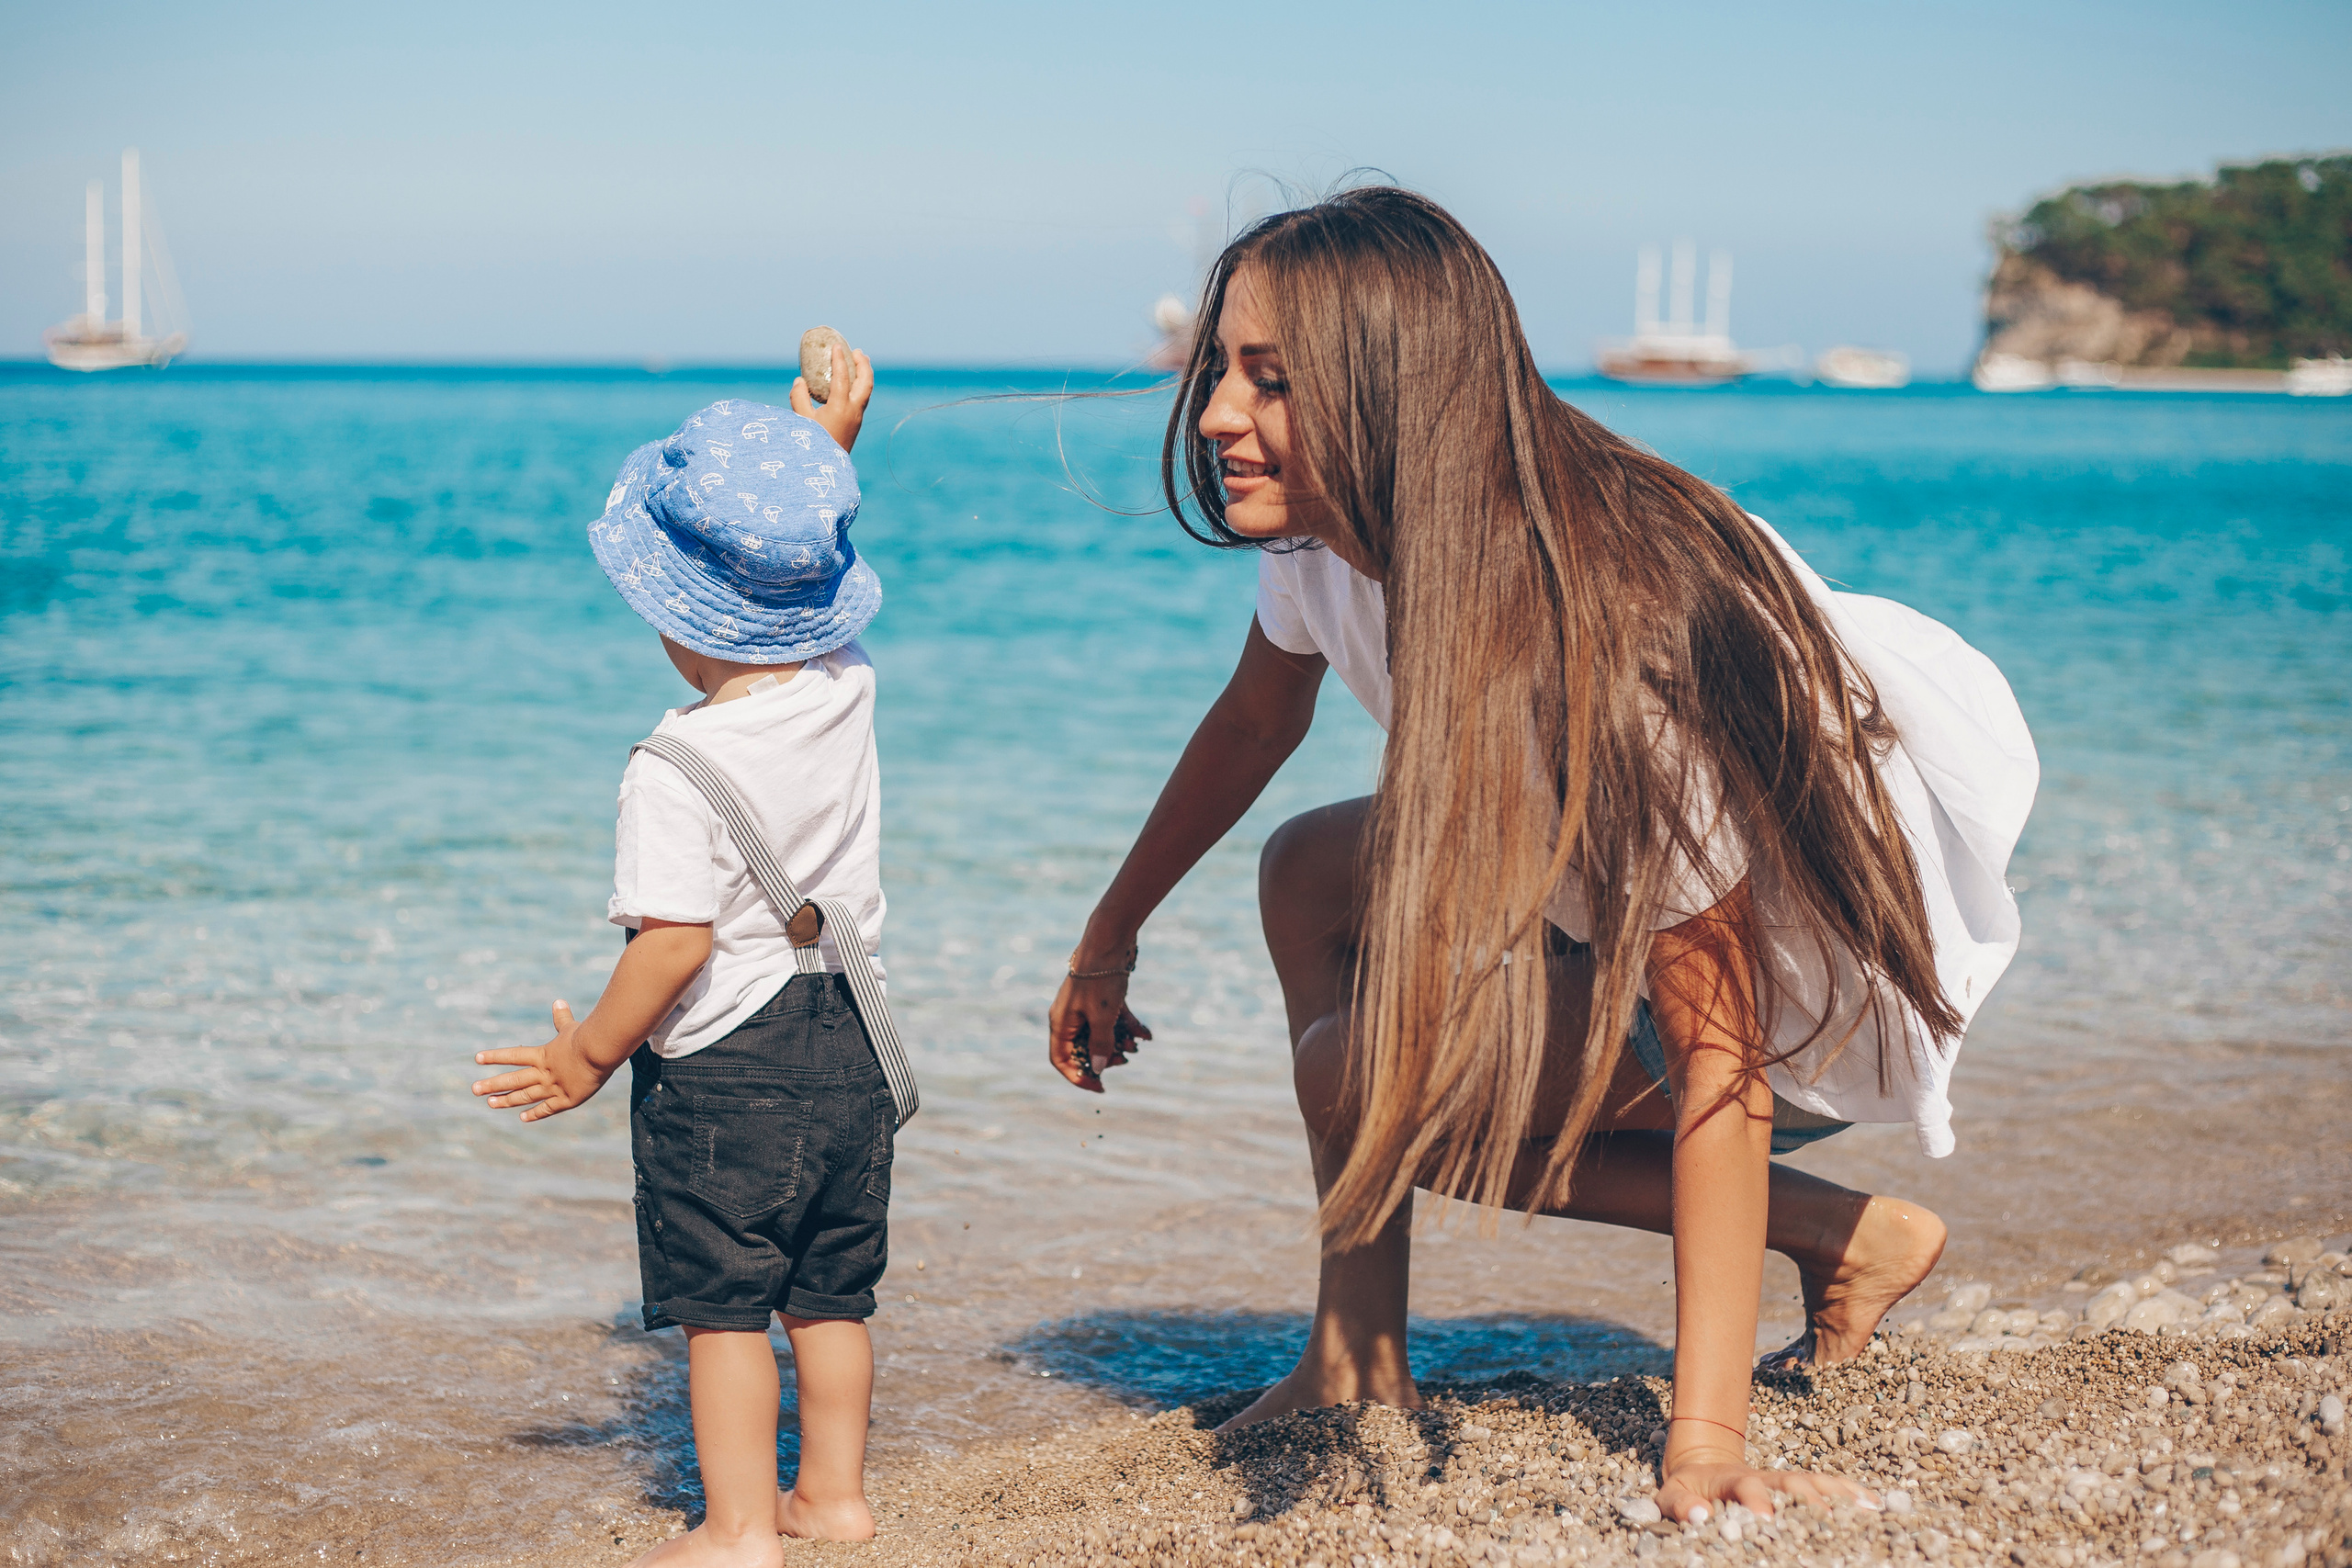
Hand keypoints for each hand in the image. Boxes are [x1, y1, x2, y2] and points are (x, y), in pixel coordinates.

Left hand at [472, 1001, 613, 1122]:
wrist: (600, 1051)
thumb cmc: (588, 1036)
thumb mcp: (572, 1027)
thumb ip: (562, 1018)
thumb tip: (558, 1001)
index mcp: (543, 1055)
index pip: (513, 1056)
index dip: (495, 1057)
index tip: (477, 1059)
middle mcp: (544, 1072)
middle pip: (513, 1080)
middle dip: (492, 1084)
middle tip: (474, 1089)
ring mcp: (554, 1087)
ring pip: (525, 1096)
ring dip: (507, 1100)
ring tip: (490, 1103)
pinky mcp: (567, 1099)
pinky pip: (547, 1109)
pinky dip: (534, 1113)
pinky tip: (523, 1117)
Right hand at [791, 343, 873, 452]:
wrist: (825, 470)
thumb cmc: (811, 445)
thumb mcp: (800, 420)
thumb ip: (799, 398)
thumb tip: (800, 381)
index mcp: (840, 407)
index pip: (842, 377)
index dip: (839, 359)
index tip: (837, 346)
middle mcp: (853, 411)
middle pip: (866, 382)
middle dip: (863, 364)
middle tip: (857, 351)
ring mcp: (857, 418)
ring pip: (866, 391)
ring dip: (864, 375)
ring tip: (859, 363)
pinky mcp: (855, 424)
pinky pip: (861, 399)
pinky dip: (859, 386)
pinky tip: (850, 384)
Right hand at [1047, 955, 1151, 1093]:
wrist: (1111, 937)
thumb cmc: (1101, 977)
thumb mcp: (1103, 1016)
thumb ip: (1100, 1044)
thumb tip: (1096, 1068)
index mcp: (1061, 1022)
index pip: (1062, 1059)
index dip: (1078, 1076)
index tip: (1100, 1087)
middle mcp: (1070, 1015)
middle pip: (1083, 1048)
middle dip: (1104, 1057)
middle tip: (1124, 1060)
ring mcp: (1086, 1005)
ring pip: (1100, 1033)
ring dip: (1119, 1042)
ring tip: (1137, 1045)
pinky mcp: (1102, 995)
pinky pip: (1113, 1018)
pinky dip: (1127, 1026)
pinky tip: (1146, 1034)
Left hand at [1658, 1442, 1879, 1523]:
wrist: (1701, 1464)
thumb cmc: (1687, 1488)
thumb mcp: (1671, 1496)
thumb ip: (1682, 1505)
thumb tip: (1700, 1516)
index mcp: (1732, 1479)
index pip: (1747, 1486)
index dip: (1758, 1500)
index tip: (1767, 1519)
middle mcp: (1764, 1477)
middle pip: (1791, 1483)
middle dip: (1809, 1501)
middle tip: (1826, 1522)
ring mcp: (1783, 1480)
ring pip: (1814, 1483)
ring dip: (1839, 1496)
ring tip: (1867, 1511)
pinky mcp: (1797, 1485)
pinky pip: (1826, 1486)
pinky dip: (1850, 1492)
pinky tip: (1874, 1505)